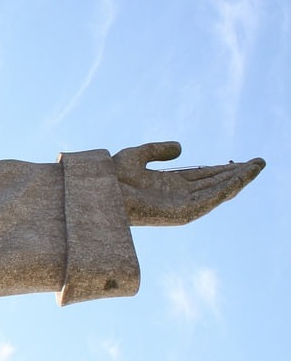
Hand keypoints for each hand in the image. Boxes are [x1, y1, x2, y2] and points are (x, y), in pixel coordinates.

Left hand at [113, 142, 263, 225]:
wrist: (100, 190)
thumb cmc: (111, 176)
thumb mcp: (137, 156)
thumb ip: (158, 150)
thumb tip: (181, 147)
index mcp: (170, 184)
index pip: (205, 176)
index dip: (223, 168)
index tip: (243, 160)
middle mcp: (178, 196)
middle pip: (215, 183)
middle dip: (237, 173)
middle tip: (259, 162)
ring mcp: (180, 205)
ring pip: (216, 192)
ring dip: (237, 180)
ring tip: (256, 167)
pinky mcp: (180, 213)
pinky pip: (208, 202)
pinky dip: (224, 190)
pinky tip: (239, 180)